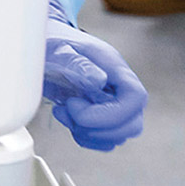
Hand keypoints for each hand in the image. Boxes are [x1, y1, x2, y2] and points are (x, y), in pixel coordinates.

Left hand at [44, 16, 146, 150]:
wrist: (50, 47)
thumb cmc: (55, 44)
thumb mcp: (58, 49)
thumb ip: (76, 63)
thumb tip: (99, 80)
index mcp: (114, 67)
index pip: (135, 97)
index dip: (112, 113)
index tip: (76, 108)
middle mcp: (121, 88)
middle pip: (132, 124)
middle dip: (95, 127)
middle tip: (67, 106)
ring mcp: (116, 105)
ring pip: (118, 136)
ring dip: (87, 132)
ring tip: (64, 109)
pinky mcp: (105, 118)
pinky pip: (106, 141)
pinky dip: (85, 137)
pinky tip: (68, 118)